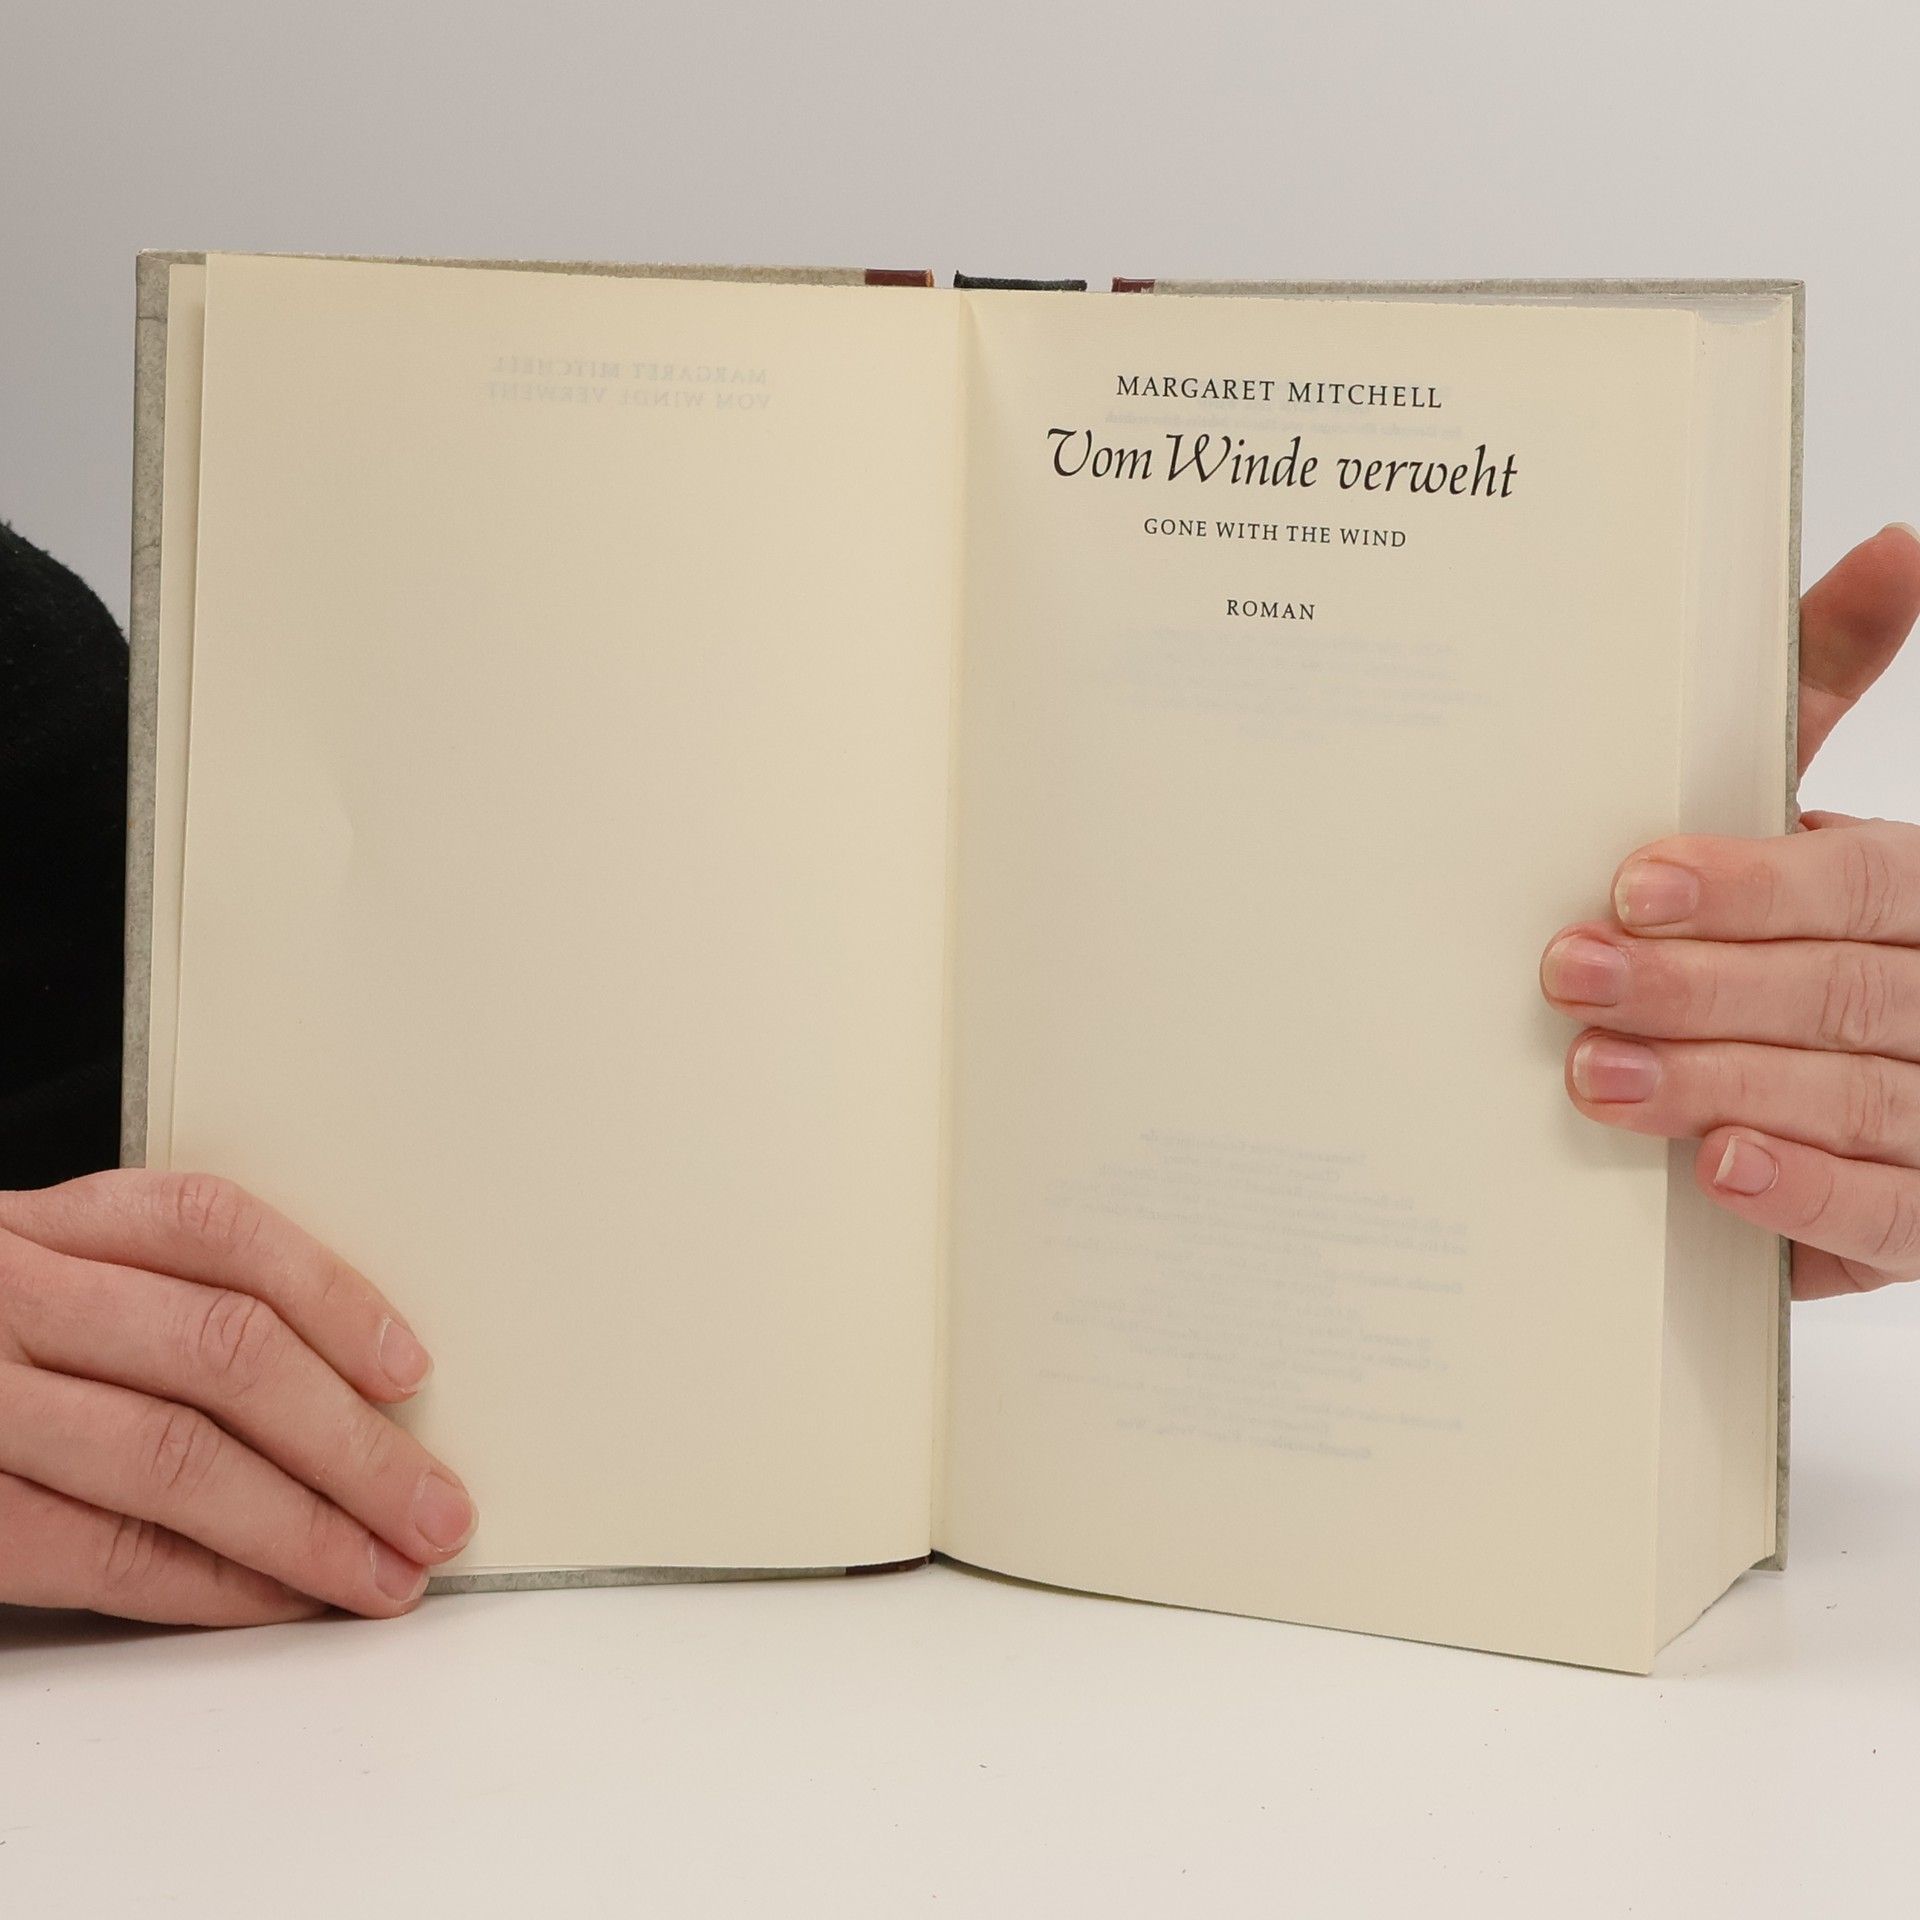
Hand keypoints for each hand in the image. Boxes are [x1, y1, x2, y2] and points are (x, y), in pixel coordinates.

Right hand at [0, 1169, 473, 1622]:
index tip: (412, 1370)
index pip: (214, 1230)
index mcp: (44, 1224)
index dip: (333, 1296)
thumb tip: (347, 1376)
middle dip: (351, 1444)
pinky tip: (277, 1599)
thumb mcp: (43, 1277)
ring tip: (384, 1572)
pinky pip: (96, 1552)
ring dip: (304, 1529)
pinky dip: (206, 1584)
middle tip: (435, 1508)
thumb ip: (153, 1297)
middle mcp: (5, 1296)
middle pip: (221, 1353)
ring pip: (173, 1458)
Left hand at [1541, 523, 1919, 1297]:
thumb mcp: (1797, 804)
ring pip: (1857, 1096)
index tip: (1633, 887)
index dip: (1752, 887)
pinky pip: (1889, 1214)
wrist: (1838, 1069)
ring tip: (1600, 1077)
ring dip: (1722, 1084)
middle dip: (1698, 986)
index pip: (1860, 884)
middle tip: (1572, 978)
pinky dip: (1805, 1193)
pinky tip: (1717, 1169)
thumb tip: (1894, 543)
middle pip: (1842, 989)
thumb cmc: (1797, 920)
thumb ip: (1825, 685)